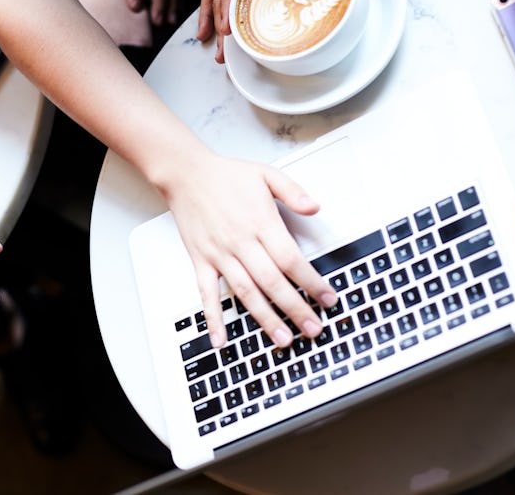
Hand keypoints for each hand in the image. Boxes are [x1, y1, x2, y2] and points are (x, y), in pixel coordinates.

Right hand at [160, 153, 338, 348]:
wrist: (186, 174)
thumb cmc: (226, 175)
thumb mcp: (266, 174)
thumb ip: (293, 192)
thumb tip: (316, 207)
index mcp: (261, 222)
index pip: (291, 260)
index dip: (312, 282)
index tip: (327, 298)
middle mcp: (241, 242)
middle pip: (273, 282)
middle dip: (295, 309)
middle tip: (313, 328)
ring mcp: (220, 254)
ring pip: (246, 292)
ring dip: (265, 319)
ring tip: (283, 339)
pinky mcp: (201, 261)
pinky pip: (206, 294)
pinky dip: (213, 318)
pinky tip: (220, 340)